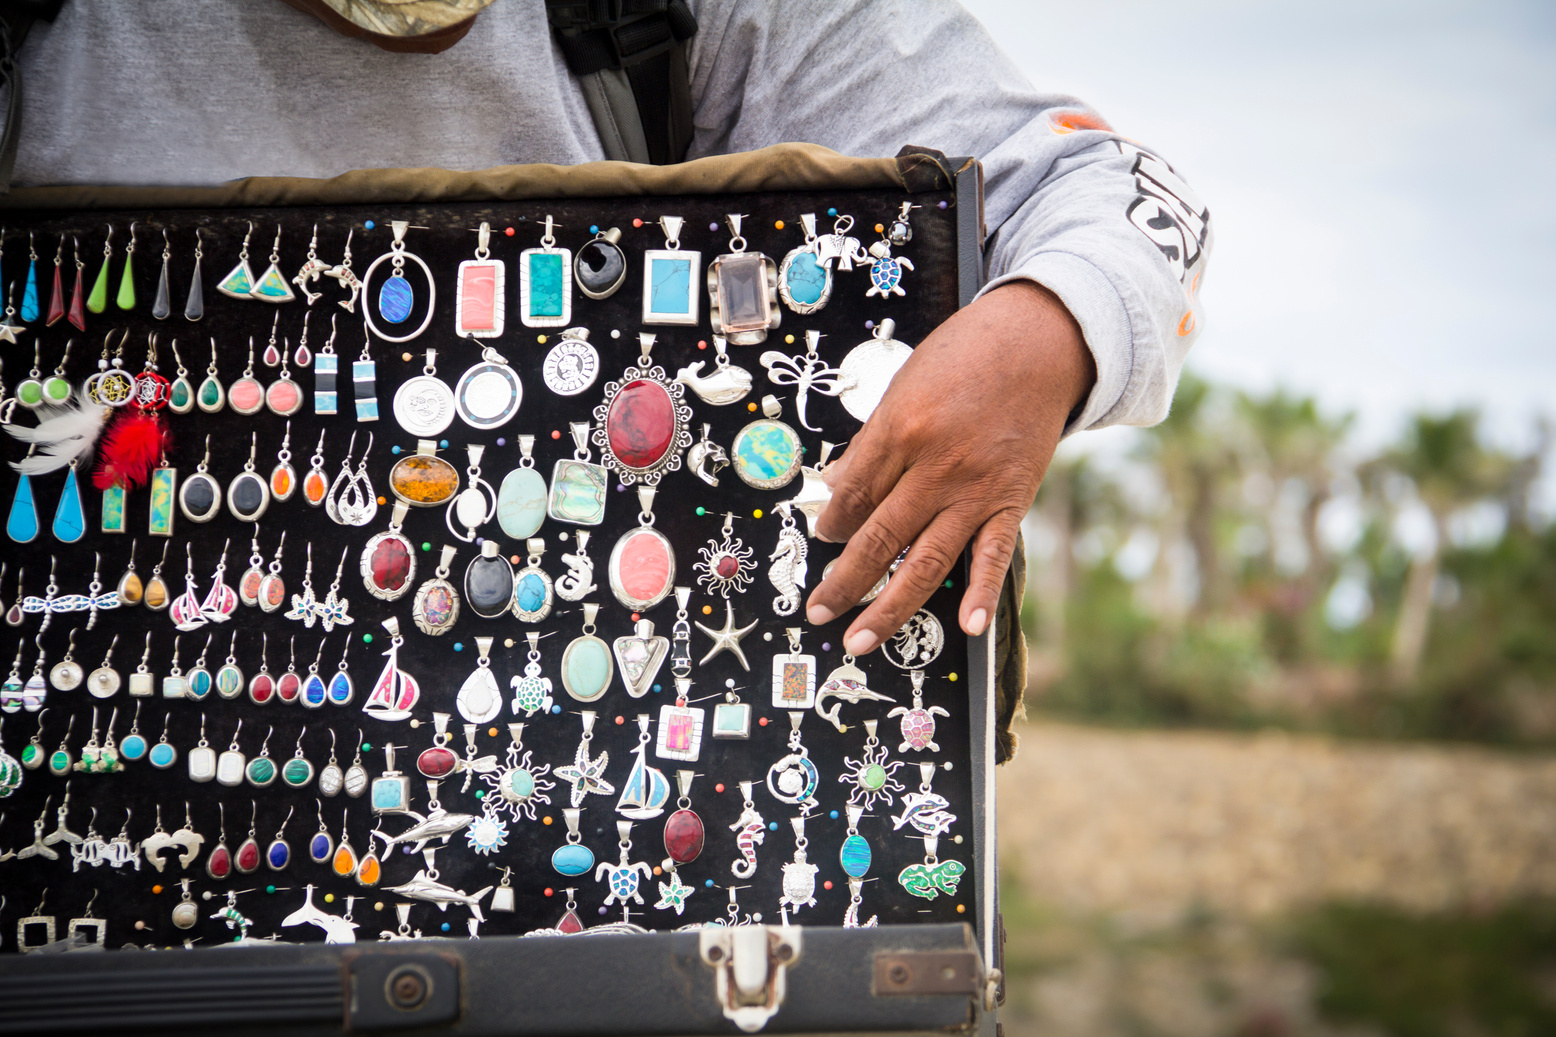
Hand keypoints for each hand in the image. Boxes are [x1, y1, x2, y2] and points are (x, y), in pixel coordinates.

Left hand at [804, 280, 1094, 654]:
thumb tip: (835, 486)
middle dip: (843, 581)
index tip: (821, 541)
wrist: (1041, 341)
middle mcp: (936, 465)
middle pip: (878, 536)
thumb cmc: (968, 356)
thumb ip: (871, 443)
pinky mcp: (1012, 501)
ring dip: (889, 606)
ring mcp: (975, 489)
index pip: (853, 494)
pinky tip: (966, 626)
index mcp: (901, 429)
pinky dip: (980, 593)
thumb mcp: (902, 386)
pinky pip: (992, 555)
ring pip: (924, 560)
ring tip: (861, 639)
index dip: (830, 524)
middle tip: (819, 611)